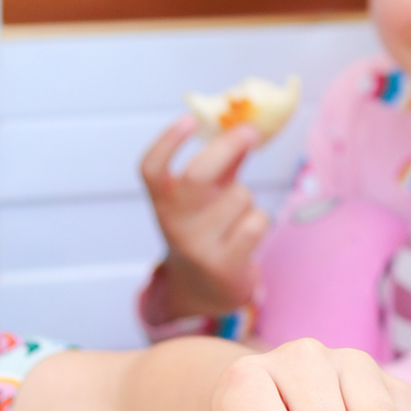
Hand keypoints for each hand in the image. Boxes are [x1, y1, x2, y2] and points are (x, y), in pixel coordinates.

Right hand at [140, 117, 269, 318]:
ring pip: (240, 196)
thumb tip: (246, 127)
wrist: (204, 291)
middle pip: (198, 175)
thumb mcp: (203, 197)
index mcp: (162, 202)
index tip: (188, 119)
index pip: (151, 169)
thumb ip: (222, 163)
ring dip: (248, 198)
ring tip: (237, 215)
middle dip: (228, 146)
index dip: (166, 142)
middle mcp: (174, 223)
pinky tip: (248, 232)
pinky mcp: (224, 265)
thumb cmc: (207, 231)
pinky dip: (260, 220)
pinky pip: (257, 221)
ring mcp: (197, 246)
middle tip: (249, 131)